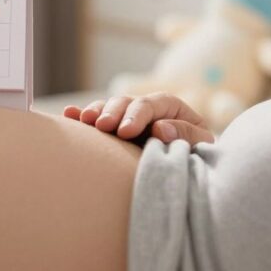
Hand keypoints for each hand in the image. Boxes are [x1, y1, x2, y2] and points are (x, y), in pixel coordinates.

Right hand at [63, 92, 213, 145]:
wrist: (191, 167)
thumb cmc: (199, 154)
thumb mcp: (202, 144)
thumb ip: (186, 134)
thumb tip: (160, 128)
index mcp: (168, 107)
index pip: (149, 105)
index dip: (136, 116)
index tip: (125, 131)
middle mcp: (144, 108)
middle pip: (124, 103)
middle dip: (112, 113)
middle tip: (102, 126)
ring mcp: (125, 118)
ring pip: (107, 108)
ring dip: (94, 113)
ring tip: (84, 121)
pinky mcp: (113, 131)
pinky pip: (95, 121)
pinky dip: (81, 116)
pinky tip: (68, 114)